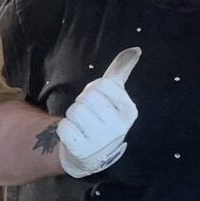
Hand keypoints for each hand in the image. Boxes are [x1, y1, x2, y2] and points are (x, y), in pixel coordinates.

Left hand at [55, 47, 140, 177]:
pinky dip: (64, 129)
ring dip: (72, 117)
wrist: (92, 151)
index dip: (93, 90)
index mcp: (129, 111)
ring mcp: (101, 142)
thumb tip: (136, 49)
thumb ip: (122, 70)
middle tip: (89, 116)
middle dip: (82, 104)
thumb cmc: (103, 115)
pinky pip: (62, 128)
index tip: (99, 102)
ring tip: (82, 126)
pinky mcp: (82, 151)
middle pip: (86, 98)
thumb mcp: (114, 93)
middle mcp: (119, 128)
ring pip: (73, 112)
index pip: (101, 85)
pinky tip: (75, 137)